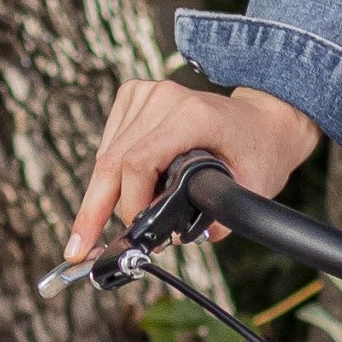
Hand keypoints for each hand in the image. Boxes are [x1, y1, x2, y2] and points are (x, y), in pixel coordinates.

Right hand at [66, 75, 318, 261]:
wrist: (263, 119)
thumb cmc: (258, 151)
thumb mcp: (250, 189)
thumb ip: (217, 216)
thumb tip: (177, 238)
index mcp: (194, 116)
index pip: (138, 163)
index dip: (128, 204)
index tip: (131, 233)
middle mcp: (165, 98)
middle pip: (112, 160)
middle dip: (93, 210)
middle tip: (78, 248)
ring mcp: (147, 93)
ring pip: (106, 155)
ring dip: (101, 195)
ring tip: (97, 230)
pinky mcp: (135, 95)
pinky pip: (109, 142)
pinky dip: (109, 174)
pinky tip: (115, 195)